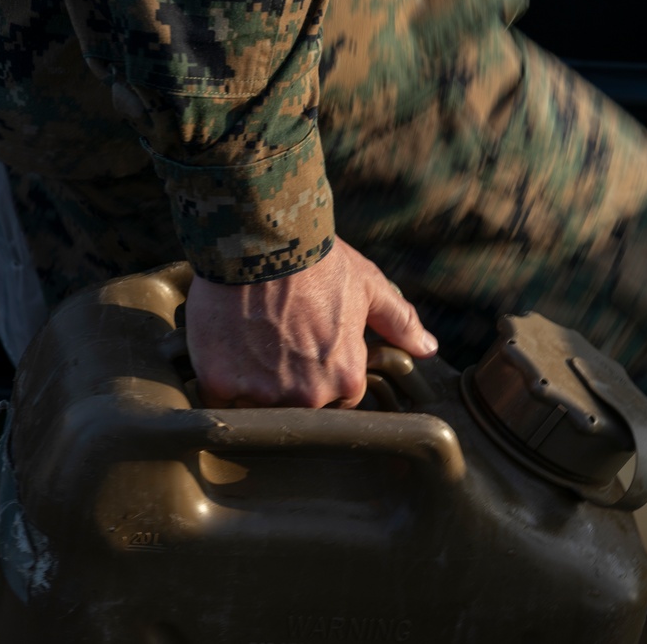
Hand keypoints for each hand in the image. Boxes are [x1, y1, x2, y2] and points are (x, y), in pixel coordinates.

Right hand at [185, 237, 437, 407]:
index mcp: (346, 378)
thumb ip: (399, 322)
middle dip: (288, 383)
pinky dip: (217, 378)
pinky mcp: (219, 383)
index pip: (338, 399)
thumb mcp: (367, 286)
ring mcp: (261, 393)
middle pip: (296, 408)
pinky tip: (221, 347)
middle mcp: (307, 396)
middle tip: (274, 343)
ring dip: (251, 383)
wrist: (259, 238)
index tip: (308, 349)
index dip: (323, 374)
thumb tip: (429, 348)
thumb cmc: (317, 261)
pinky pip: (217, 397)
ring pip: (254, 405)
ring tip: (246, 341)